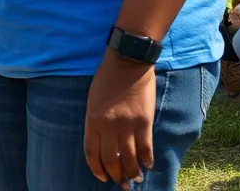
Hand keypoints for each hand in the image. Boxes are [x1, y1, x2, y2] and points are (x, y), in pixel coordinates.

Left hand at [84, 53, 155, 188]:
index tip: (102, 177)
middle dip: (115, 174)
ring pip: (129, 157)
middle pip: (110, 158)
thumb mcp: (93, 100)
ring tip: (135, 179)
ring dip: (132, 172)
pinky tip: (148, 165)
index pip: (91, 152)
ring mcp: (127, 124)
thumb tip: (105, 144)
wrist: (127, 62)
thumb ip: (97, 122)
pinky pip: (145, 147)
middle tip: (121, 183)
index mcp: (92, 119)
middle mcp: (108, 125)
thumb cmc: (107, 79)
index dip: (96, 168)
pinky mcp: (144, 121)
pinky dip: (147, 159)